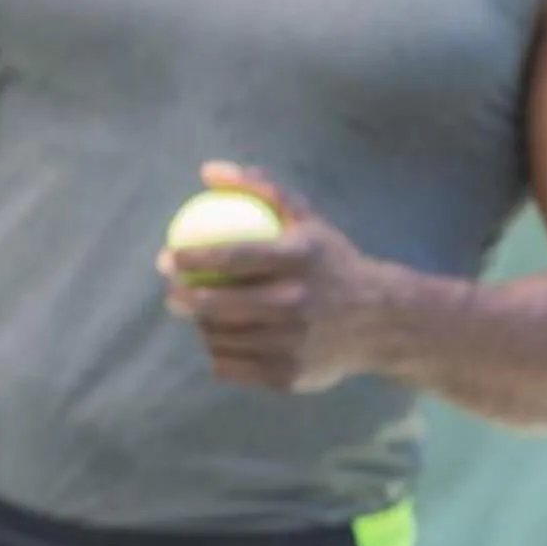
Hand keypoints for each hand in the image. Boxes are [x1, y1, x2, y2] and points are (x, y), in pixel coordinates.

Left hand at [159, 162, 390, 393]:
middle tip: (172, 293)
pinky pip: (231, 365)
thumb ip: (261, 190)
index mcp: (300, 259)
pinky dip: (220, 353)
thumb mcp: (307, 220)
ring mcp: (292, 342)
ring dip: (203, 327)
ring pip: (221, 337)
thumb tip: (208, 170)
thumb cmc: (332, 262)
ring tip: (202, 315)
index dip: (191, 258)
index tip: (167, 258)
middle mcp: (297, 302)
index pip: (232, 256)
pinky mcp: (287, 375)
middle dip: (181, 299)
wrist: (379, 319)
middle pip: (218, 305)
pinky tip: (220, 341)